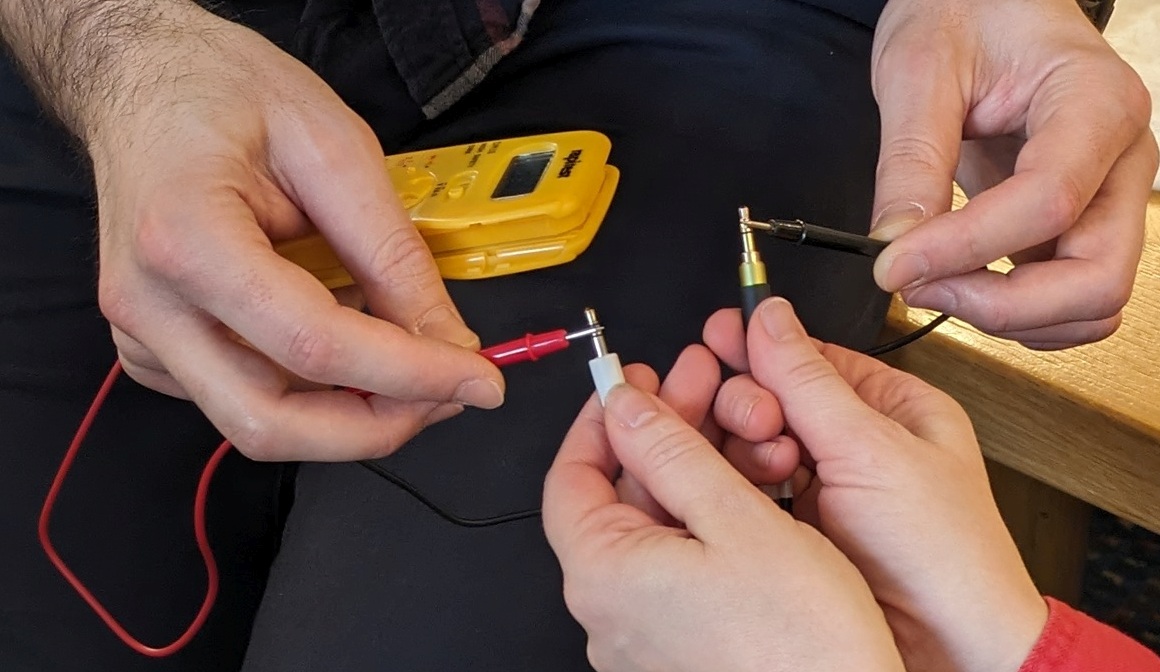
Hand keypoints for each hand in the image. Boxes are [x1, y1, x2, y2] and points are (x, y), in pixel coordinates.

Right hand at [72, 3, 502, 459]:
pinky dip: (313, 390)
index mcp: (186, 240)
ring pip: (260, 424)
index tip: (479, 382)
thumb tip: (447, 340)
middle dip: (378, 426)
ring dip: (350, 414)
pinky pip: (245, 399)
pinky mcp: (155, 349)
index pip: (315, 347)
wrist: (144, 80)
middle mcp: (148, 305)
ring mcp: (144, 336)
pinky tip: (347, 341)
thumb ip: (393, 253)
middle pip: (271, 423)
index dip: (411, 376)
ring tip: (409, 362)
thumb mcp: (335, 149)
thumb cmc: (223, 92)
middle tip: (449, 395)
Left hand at [541, 352, 903, 671]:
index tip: (630, 385)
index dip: (601, 421)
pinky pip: (682, 567)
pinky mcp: (681, 650)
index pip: (570, 476)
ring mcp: (645, 636)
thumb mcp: (738, 521)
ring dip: (696, 471)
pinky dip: (710, 521)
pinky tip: (753, 492)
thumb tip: (626, 407)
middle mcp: (611, 613)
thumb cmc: (800, 649)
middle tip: (702, 386)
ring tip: (750, 434)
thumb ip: (672, 454)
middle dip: (664, 433)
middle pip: (621, 497)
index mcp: (604, 576)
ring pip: (659, 528)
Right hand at [704, 297, 1047, 671]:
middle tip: (754, 418)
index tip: (719, 335)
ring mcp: (828, 487)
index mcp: (895, 408)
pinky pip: (754, 488)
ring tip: (765, 461)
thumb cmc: (946, 556)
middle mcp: (859, 444)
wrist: (949, 649)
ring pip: (759, 443)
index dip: (763, 345)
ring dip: (749, 445)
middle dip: (754, 400)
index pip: (813, 356)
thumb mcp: (873, 449)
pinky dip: (744, 484)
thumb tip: (770, 317)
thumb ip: (808, 380)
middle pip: (777, 397)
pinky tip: (746, 487)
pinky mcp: (803, 527)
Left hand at [868, 0, 1158, 348]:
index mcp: (1093, 101)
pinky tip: (961, 283)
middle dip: (1003, 306)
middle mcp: (1120, 157)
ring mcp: (1108, 195)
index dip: (965, 249)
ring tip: (932, 282)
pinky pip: (1068, 298)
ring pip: (1090, 302)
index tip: (893, 266)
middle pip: (1097, 277)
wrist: (984, 3)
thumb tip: (895, 243)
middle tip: (919, 286)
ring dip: (1009, 318)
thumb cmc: (963, 13)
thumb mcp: (919, 71)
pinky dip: (1017, 313)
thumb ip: (910, 161)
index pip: (1046, 202)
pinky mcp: (1082, 221)